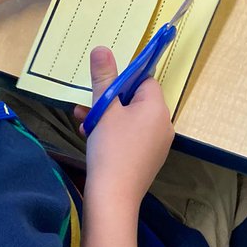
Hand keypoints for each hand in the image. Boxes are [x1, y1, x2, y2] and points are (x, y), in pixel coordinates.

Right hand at [79, 46, 173, 205]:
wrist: (113, 197)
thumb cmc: (110, 149)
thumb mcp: (104, 110)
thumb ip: (104, 78)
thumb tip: (101, 48)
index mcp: (157, 108)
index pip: (145, 81)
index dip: (123, 79)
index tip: (103, 86)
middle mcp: (164, 125)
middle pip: (137, 101)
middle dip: (109, 101)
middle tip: (86, 106)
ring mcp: (158, 145)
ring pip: (130, 121)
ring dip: (106, 118)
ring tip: (82, 123)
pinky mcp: (148, 160)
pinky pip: (131, 138)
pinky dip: (113, 134)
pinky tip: (91, 139)